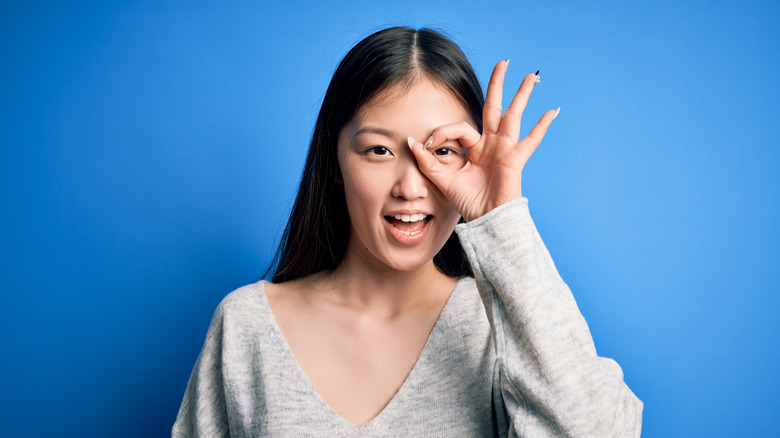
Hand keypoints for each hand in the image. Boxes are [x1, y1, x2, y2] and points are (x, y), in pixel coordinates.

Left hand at [409, 60, 557, 221]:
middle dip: (497, 85)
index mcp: (475, 149)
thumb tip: (412, 141)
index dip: (442, 133)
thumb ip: (427, 161)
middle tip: (502, 62)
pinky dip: (542, 126)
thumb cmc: (468, 203)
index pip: (459, 129)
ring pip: (513, 116)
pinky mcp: (514, 159)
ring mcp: (505, 150)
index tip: (428, 145)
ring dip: (522, 95)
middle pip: (494, 108)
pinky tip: (553, 110)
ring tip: (531, 76)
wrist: (486, 221)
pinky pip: (531, 140)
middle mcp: (491, 145)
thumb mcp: (442, 180)